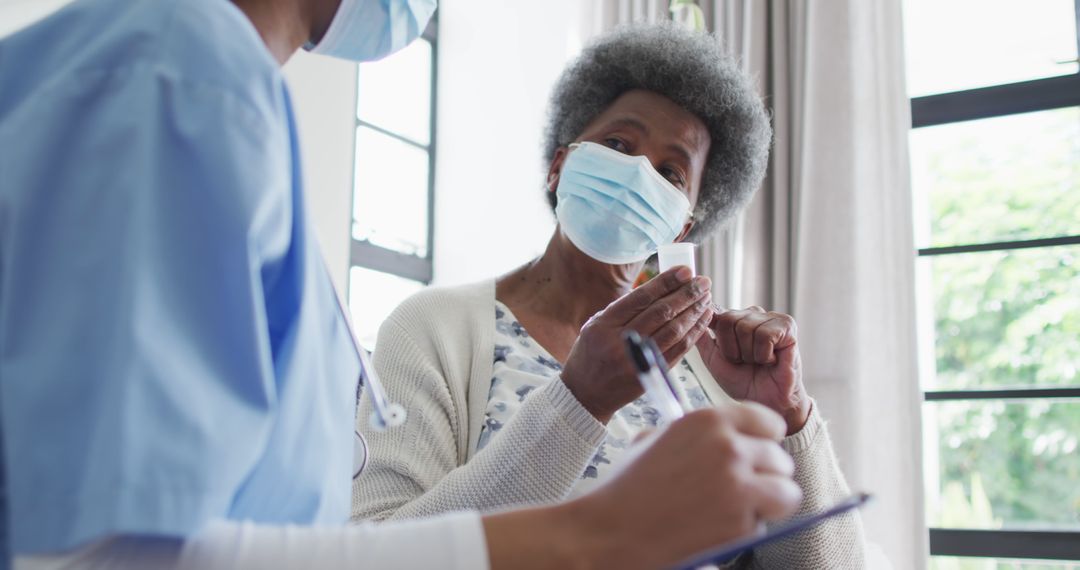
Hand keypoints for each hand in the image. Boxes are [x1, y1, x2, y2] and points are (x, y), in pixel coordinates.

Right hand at [560, 267, 713, 422]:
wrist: (585, 394)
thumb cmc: (590, 354)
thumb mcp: (596, 325)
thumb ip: (624, 308)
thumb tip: (661, 288)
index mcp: (605, 324)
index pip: (641, 297)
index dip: (666, 282)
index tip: (686, 271)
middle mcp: (621, 341)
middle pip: (661, 312)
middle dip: (687, 294)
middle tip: (703, 282)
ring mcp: (637, 360)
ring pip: (674, 331)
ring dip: (694, 312)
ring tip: (706, 297)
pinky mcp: (651, 374)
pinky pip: (679, 350)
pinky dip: (694, 333)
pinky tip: (703, 319)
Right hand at [563, 405, 801, 569]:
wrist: (611, 530)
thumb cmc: (627, 486)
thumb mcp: (656, 439)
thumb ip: (695, 434)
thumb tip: (728, 437)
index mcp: (708, 420)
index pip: (768, 422)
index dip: (764, 441)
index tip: (758, 453)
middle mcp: (728, 448)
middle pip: (780, 459)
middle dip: (766, 476)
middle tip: (742, 489)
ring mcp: (738, 487)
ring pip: (786, 492)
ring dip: (768, 503)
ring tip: (738, 510)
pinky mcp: (741, 524)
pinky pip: (763, 525)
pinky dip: (746, 531)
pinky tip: (713, 529)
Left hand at [696, 307, 810, 434]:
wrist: (766, 402)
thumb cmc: (742, 381)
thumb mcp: (713, 360)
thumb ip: (702, 338)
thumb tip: (696, 315)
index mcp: (734, 319)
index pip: (716, 313)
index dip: (716, 333)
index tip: (721, 347)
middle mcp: (752, 314)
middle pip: (728, 320)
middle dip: (732, 349)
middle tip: (745, 362)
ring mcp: (770, 318)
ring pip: (746, 328)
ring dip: (749, 354)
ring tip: (759, 362)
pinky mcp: (787, 326)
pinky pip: (765, 335)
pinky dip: (764, 355)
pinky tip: (772, 361)